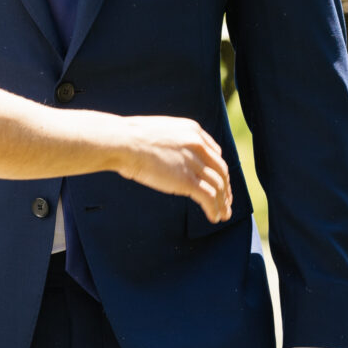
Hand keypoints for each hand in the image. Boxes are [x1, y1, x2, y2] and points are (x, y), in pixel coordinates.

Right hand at [116, 116, 231, 222]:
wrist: (122, 142)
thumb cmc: (129, 137)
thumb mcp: (158, 131)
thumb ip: (171, 142)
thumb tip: (167, 155)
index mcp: (192, 130)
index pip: (215, 153)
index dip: (219, 170)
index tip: (219, 181)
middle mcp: (198, 144)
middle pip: (221, 170)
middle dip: (225, 188)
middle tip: (225, 201)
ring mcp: (193, 162)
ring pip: (218, 186)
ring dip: (222, 203)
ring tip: (222, 215)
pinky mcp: (187, 180)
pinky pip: (209, 197)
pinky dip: (214, 209)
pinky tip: (214, 217)